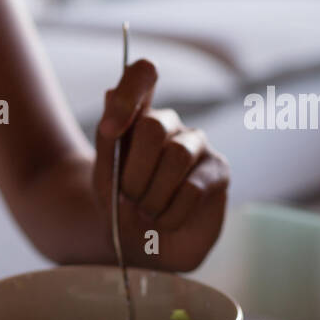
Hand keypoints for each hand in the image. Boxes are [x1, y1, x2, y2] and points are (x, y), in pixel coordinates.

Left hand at [92, 58, 229, 272]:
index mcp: (137, 114)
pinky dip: (170, 213)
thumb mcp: (102, 176)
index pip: (143, 73)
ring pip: (176, 157)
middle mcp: (169, 123)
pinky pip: (194, 188)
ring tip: (146, 211)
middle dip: (134, 172)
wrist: (138, 246)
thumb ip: (107, 138)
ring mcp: (196, 144)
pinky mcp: (218, 171)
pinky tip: (164, 220)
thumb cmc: (119, 206)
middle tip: (128, 198)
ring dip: (152, 195)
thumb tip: (111, 92)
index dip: (129, 94)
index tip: (110, 130)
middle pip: (154, 126)